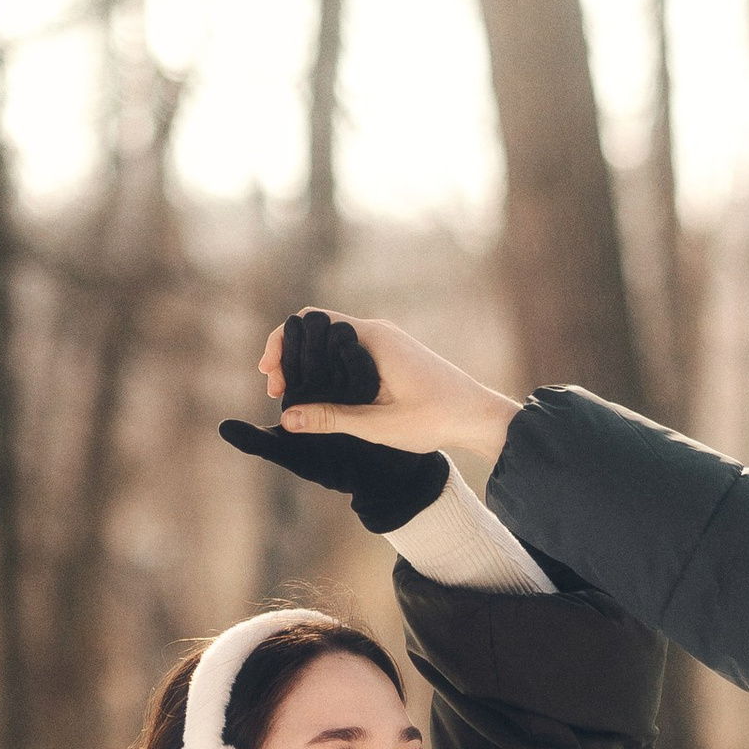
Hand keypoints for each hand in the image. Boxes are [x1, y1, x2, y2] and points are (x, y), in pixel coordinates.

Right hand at [256, 311, 521, 471]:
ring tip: (292, 394)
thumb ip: (331, 419)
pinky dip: (329, 368)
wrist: (479, 416)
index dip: (283, 343)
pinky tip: (321, 393)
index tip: (269, 373)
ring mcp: (387, 342)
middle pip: (319, 331)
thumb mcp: (378, 425)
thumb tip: (288, 418)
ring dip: (310, 364)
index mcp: (373, 339)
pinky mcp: (394, 356)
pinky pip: (350, 354)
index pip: (313, 323)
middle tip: (274, 389)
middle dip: (291, 355)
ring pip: (334, 343)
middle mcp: (378, 332)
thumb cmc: (435, 419)